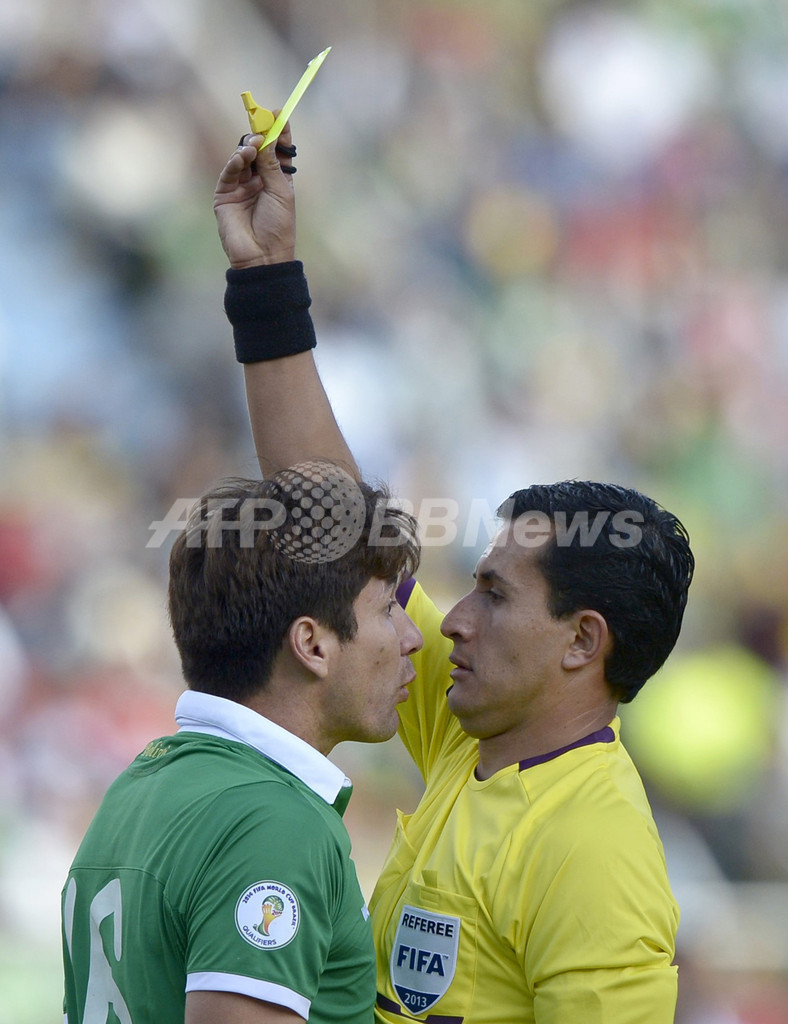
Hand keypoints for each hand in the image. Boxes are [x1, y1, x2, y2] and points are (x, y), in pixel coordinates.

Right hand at [214, 118, 296, 268]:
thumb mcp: (281, 192)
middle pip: (256, 150)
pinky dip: (234, 162)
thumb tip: (266, 137)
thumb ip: (272, 164)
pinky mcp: (224, 195)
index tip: (278, 114)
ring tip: (252, 145)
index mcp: (277, 181)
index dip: (277, 133)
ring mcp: (240, 187)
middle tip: (260, 123)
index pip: (277, 151)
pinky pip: (228, 172)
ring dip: (246, 148)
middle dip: (259, 135)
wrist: (263, 256)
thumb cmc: (278, 227)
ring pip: (241, 158)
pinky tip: (242, 157)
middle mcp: (259, 181)